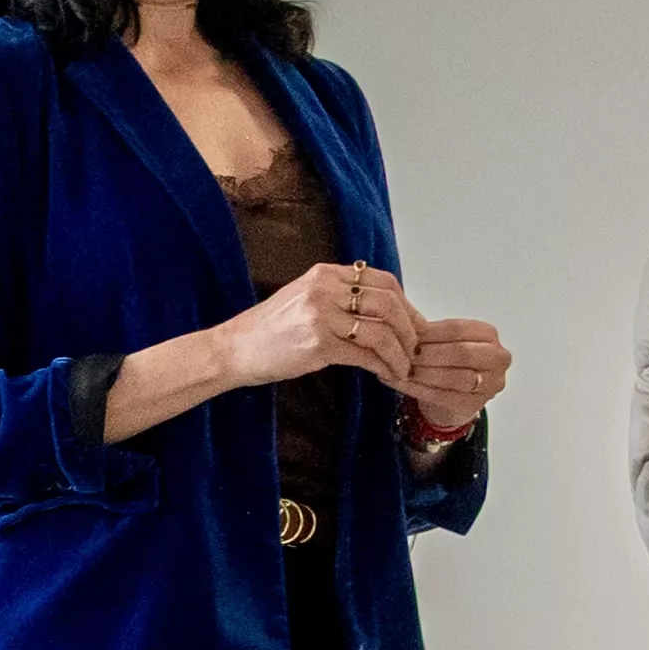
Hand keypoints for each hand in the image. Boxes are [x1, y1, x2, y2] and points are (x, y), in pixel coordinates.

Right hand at [221, 260, 420, 393]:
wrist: (232, 350)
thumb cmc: (268, 329)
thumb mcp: (303, 297)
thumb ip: (337, 295)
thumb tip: (379, 310)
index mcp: (325, 274)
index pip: (383, 281)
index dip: (406, 304)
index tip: (414, 324)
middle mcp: (324, 289)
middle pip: (388, 303)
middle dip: (410, 329)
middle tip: (416, 349)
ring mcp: (321, 316)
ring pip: (381, 331)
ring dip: (400, 353)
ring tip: (403, 367)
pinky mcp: (318, 345)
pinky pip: (365, 355)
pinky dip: (383, 367)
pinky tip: (386, 375)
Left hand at [403, 317, 507, 439]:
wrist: (451, 396)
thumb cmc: (448, 362)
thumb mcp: (443, 341)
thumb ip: (429, 332)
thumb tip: (409, 322)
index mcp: (488, 335)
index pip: (458, 329)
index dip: (431, 332)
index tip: (410, 333)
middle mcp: (497, 358)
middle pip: (461, 353)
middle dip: (431, 353)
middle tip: (409, 354)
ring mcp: (491, 383)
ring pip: (456, 377)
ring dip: (427, 373)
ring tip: (406, 370)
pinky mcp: (476, 404)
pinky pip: (446, 397)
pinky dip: (422, 390)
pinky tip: (406, 384)